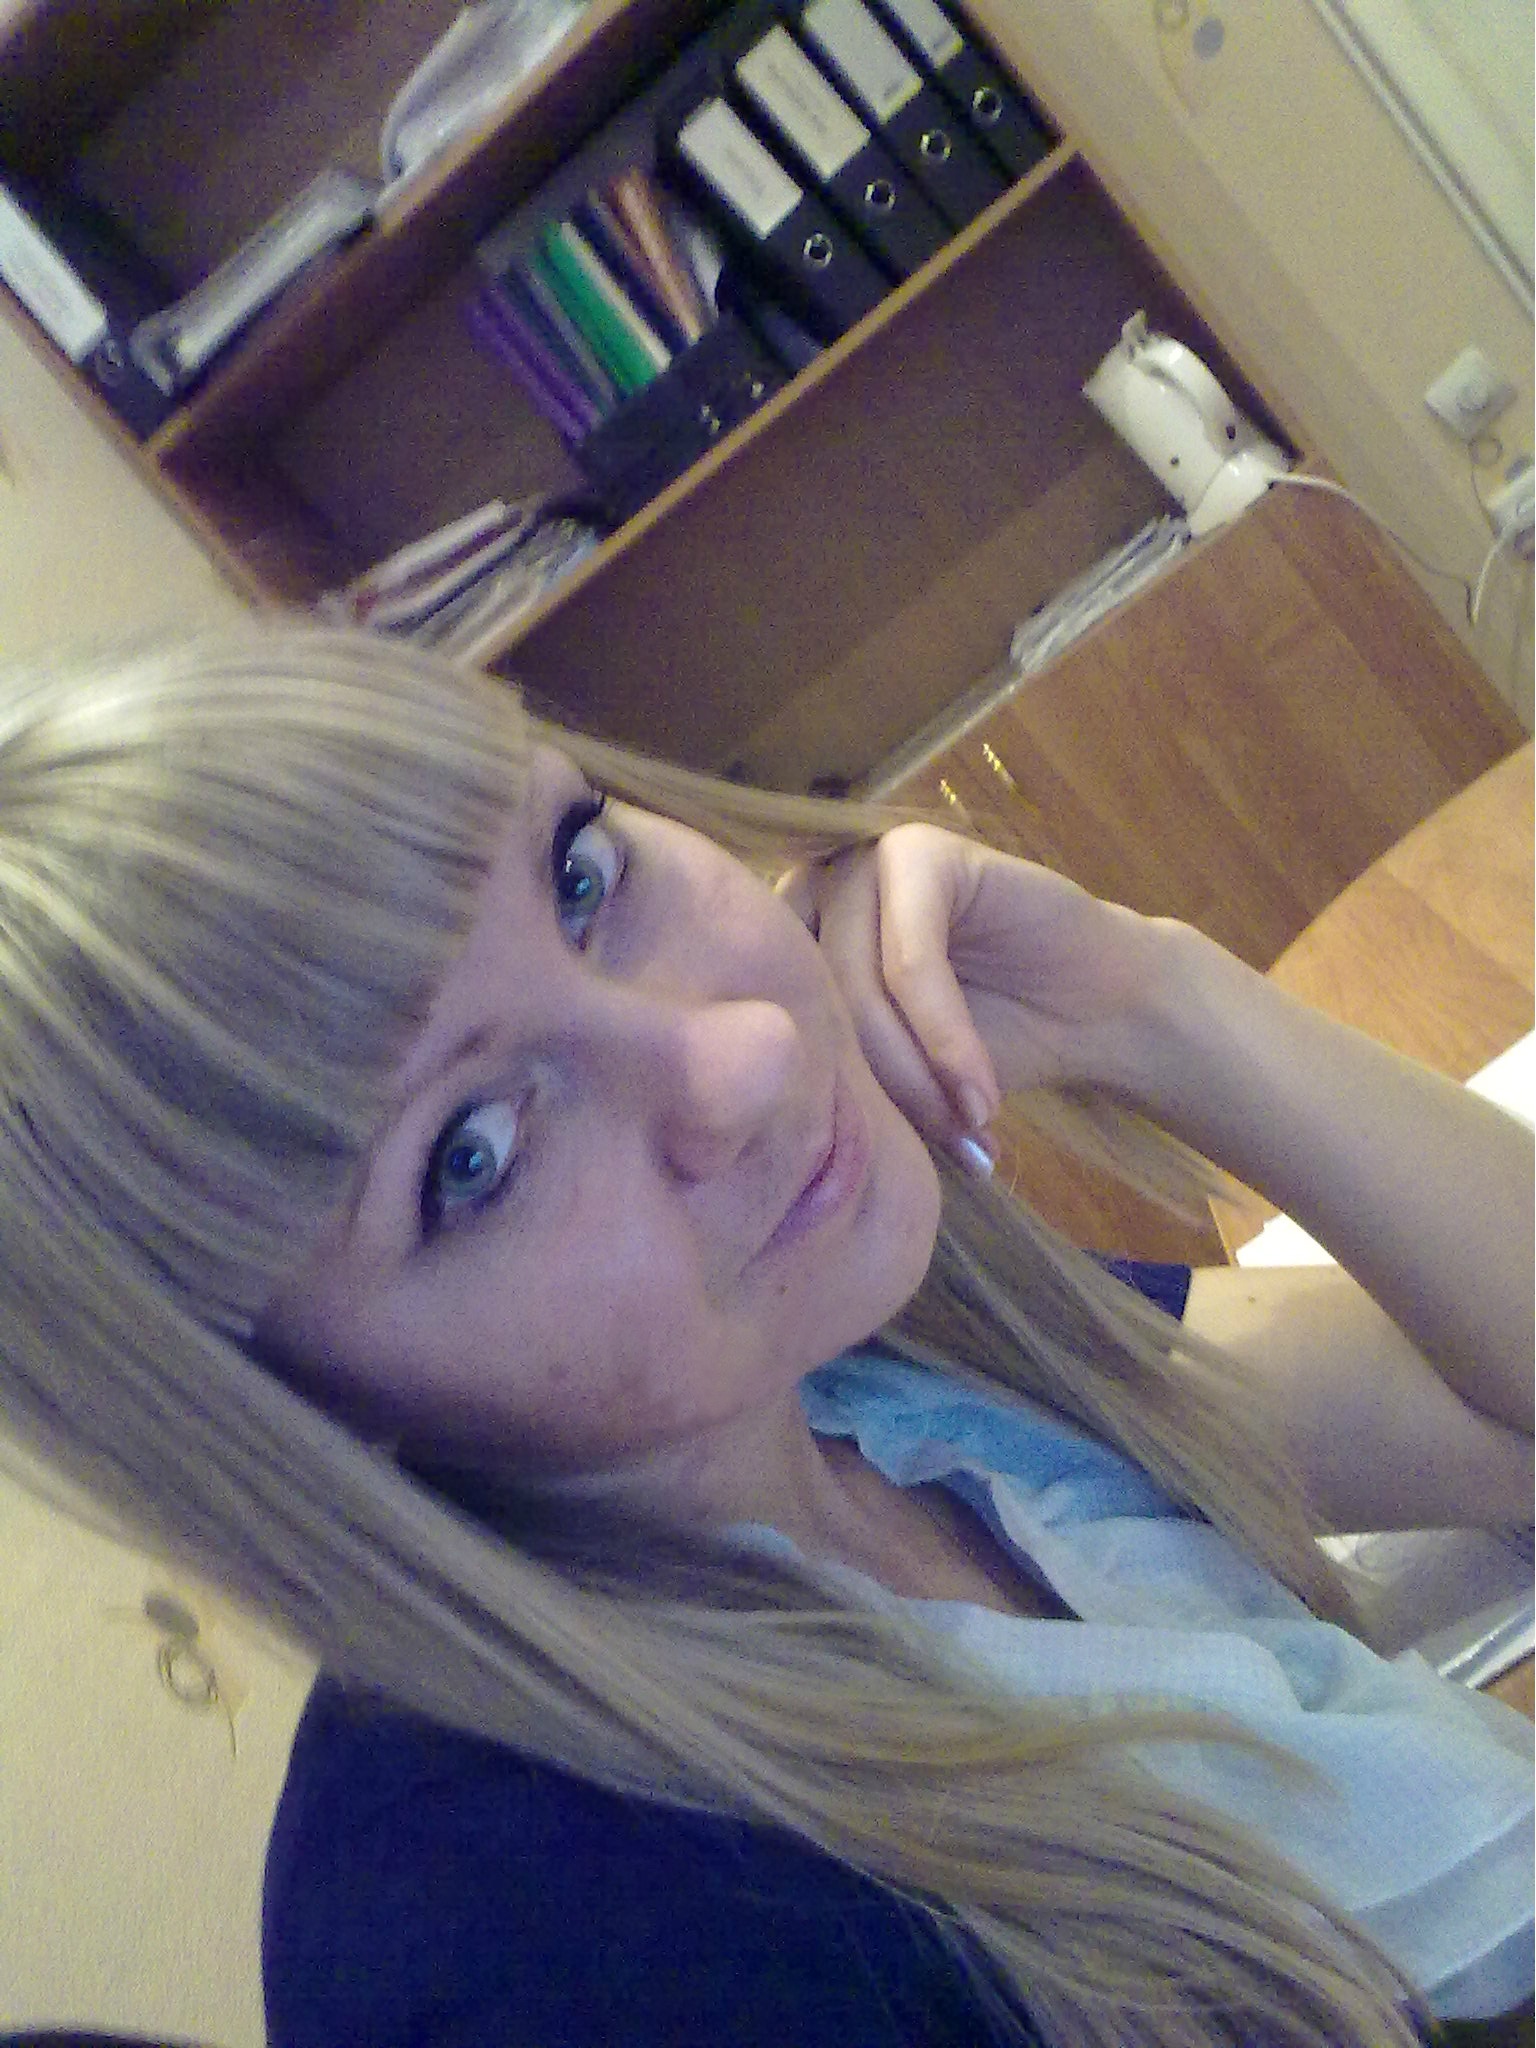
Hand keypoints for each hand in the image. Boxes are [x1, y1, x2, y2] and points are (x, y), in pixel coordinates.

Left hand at [781, 823, 1166, 1151]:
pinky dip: (943, 1033)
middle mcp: (815, 892)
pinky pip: (911, 959)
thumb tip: (784, 1134)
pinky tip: (978, 1086)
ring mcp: (864, 863)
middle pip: (809, 1001)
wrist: (1094, 1009)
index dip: (818, 1092)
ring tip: (963, 1119)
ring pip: (854, 982)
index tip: (877, 1156)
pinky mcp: (923, 852)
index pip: (764, 1017)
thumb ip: (844, 1079)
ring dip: (909, 1067)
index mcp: (790, 939)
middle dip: (870, 1084)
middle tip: (934, 1139)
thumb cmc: (987, 1045)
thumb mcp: (898, 1076)